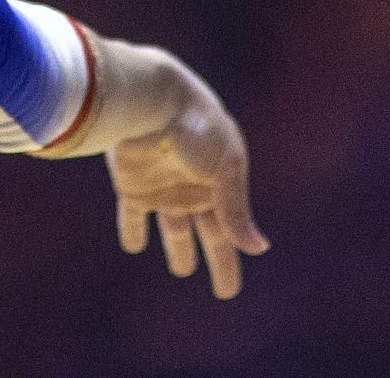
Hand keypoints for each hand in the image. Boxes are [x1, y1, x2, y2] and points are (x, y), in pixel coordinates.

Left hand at [105, 69, 270, 298]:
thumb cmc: (195, 128)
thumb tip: (258, 249)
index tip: (229, 292)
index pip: (229, 232)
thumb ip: (234, 210)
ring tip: (179, 269)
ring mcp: (162, 187)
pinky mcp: (132, 183)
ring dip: (175, 247)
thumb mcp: (223, 170)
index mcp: (220, 186)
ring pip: (171, 227)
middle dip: (216, 261)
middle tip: (222, 291)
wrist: (149, 99)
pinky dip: (132, 230)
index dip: (230, 261)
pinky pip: (131, 214)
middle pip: (206, 235)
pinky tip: (133, 246)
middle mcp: (193, 190)